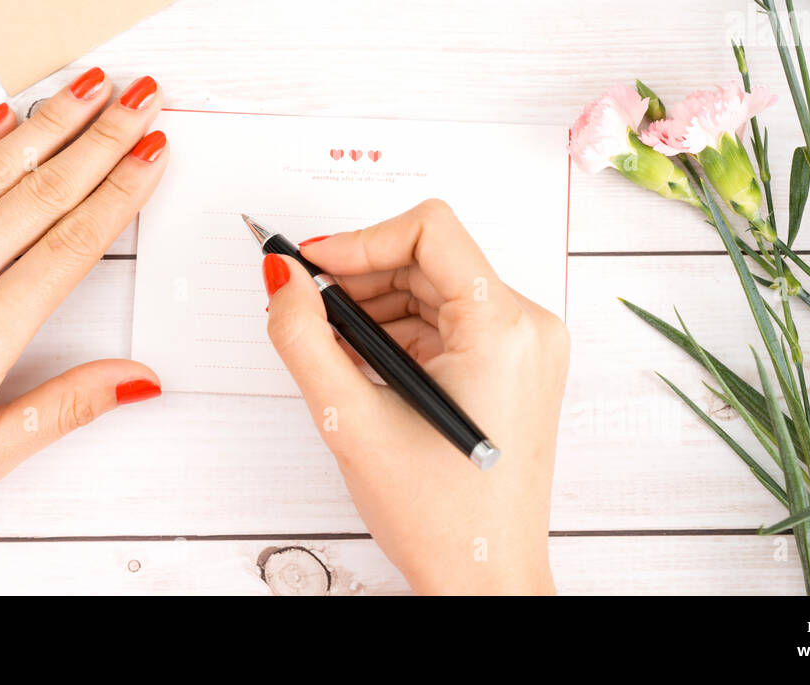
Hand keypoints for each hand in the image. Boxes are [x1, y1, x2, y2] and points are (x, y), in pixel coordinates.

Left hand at [0, 67, 167, 569]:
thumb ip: (64, 408)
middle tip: (143, 95)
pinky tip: (4, 112)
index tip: (155, 151)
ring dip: (49, 121)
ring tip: (92, 85)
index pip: (71, 244)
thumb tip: (137, 378)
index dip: (121, 191)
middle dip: (104, 137)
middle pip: (42, 191)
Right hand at [262, 199, 568, 594]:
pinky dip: (399, 333)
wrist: (487, 581)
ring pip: (434, 288)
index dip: (361, 239)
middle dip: (360, 278)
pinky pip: (447, 322)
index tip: (312, 266)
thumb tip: (282, 279)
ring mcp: (525, 348)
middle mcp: (527, 328)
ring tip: (332, 350)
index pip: (429, 230)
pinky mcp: (514, 366)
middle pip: (429, 258)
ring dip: (376, 307)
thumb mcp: (350, 422)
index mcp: (503, 330)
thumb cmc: (444, 519)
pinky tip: (363, 367)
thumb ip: (304, 339)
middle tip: (306, 309)